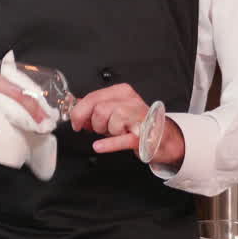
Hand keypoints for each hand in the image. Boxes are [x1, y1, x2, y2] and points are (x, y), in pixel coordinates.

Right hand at [0, 73, 54, 144]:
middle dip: (27, 122)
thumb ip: (10, 98)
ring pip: (0, 125)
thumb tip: (37, 114)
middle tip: (38, 130)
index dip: (35, 108)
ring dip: (8, 134)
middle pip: (12, 109)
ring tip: (7, 134)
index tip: (46, 119)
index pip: (19, 92)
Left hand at [69, 83, 185, 167]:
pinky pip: (122, 139)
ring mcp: (139, 118)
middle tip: (100, 129)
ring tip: (117, 133)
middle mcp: (131, 101)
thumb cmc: (136, 123)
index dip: (79, 112)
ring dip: (108, 132)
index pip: (93, 97)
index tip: (75, 123)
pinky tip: (99, 146)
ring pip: (111, 121)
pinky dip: (108, 144)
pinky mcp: (143, 135)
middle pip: (100, 109)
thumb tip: (74, 107)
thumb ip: (94, 108)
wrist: (162, 137)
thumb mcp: (114, 110)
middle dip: (95, 123)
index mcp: (122, 92)